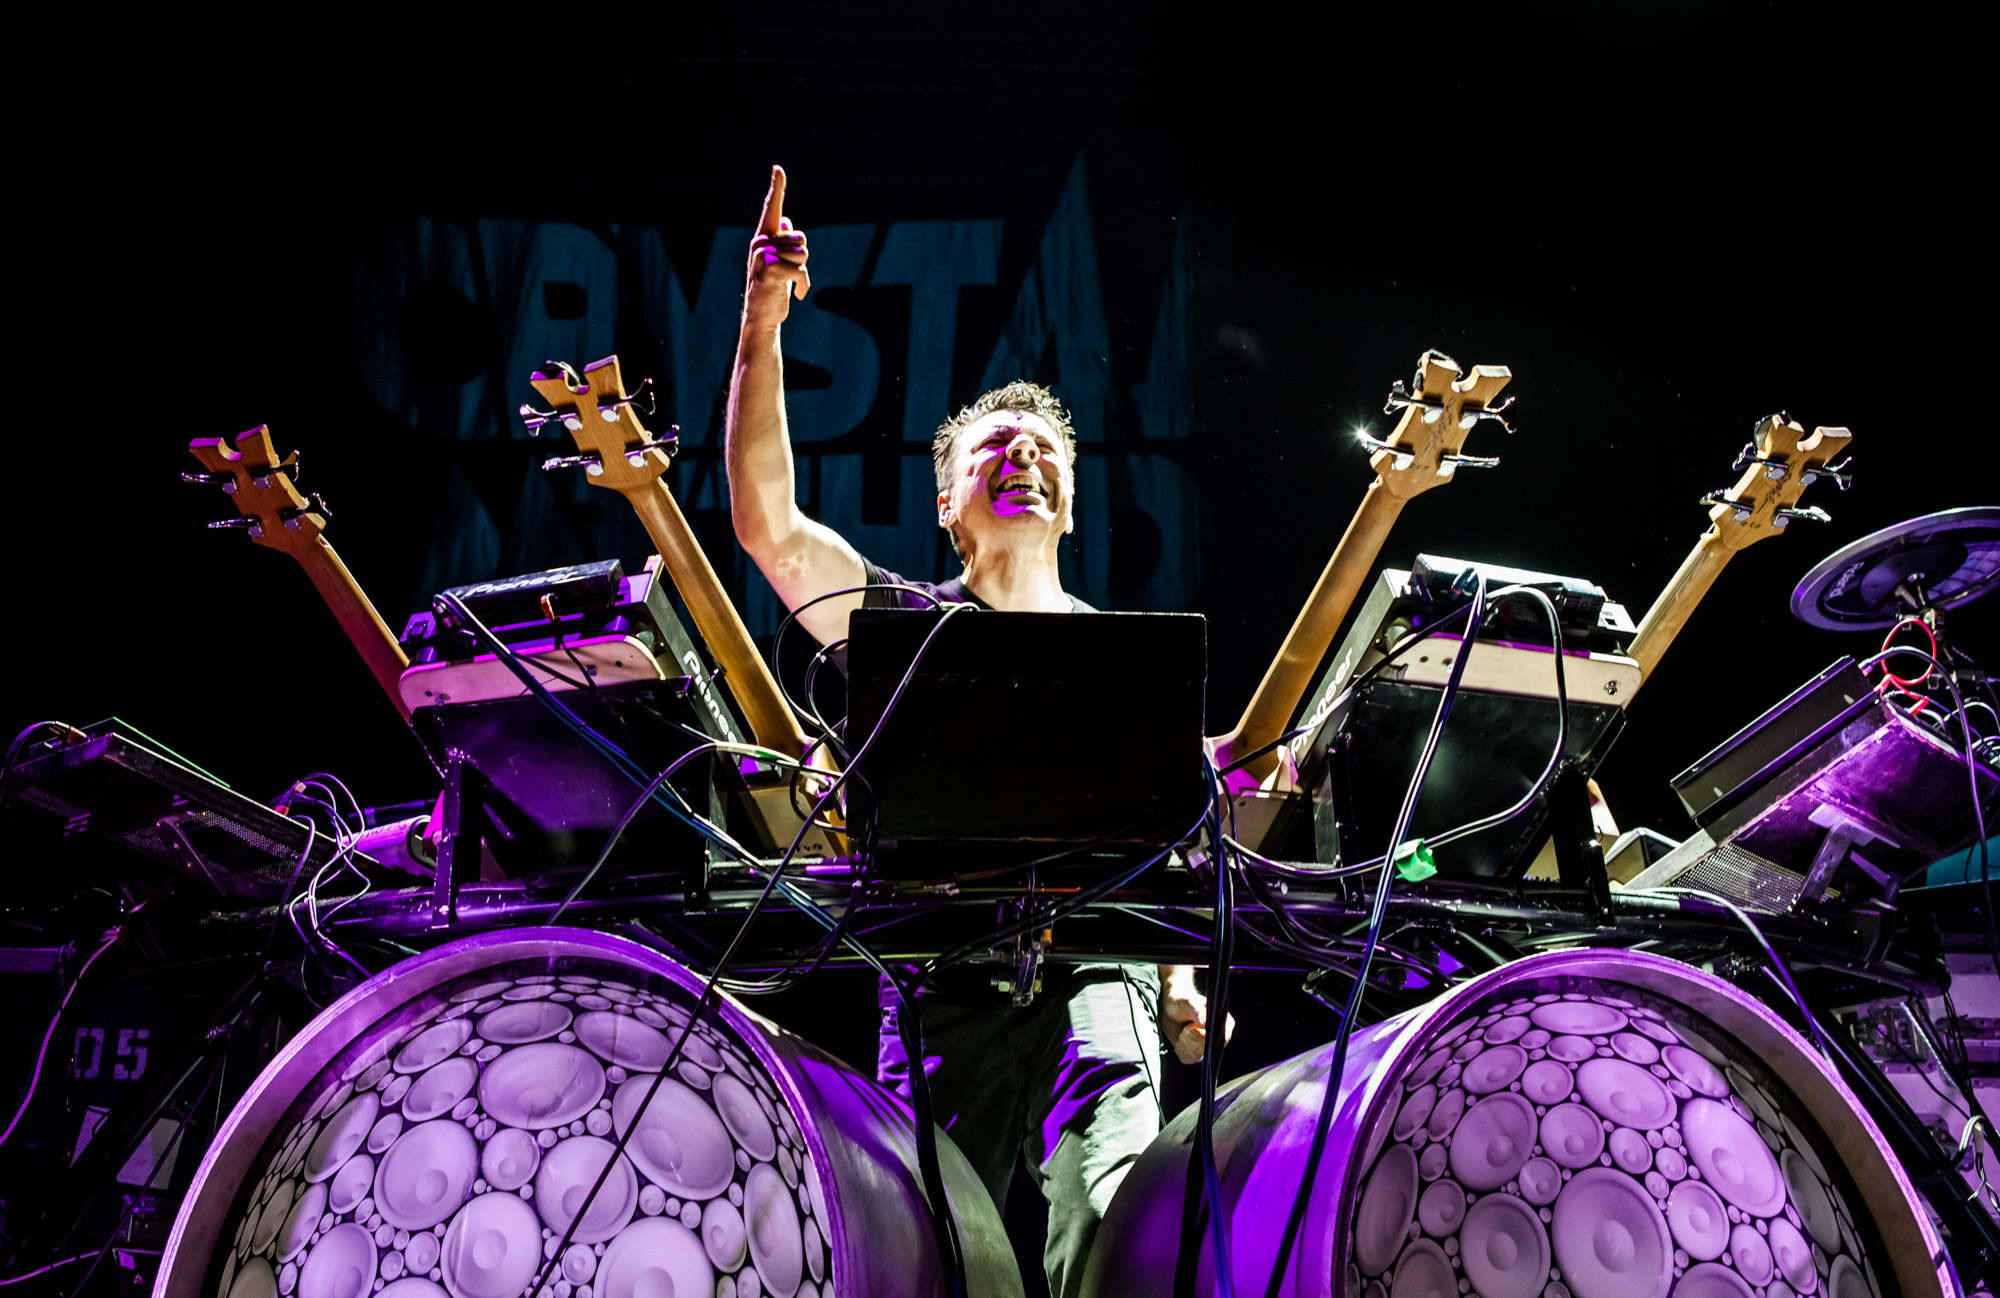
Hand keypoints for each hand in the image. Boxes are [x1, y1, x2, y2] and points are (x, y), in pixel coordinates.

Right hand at [744, 164, 810, 327]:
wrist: (762, 316)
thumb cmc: (773, 289)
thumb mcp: (779, 263)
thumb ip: (782, 242)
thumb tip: (787, 222)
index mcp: (763, 238)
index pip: (771, 208)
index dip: (776, 188)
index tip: (778, 169)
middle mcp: (759, 242)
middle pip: (800, 238)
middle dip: (803, 258)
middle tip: (790, 274)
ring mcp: (762, 256)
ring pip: (802, 254)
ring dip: (803, 273)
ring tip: (790, 285)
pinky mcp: (770, 270)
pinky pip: (800, 270)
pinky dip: (803, 285)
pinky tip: (798, 295)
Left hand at [1159, 965, 1234, 1064]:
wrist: (1167, 1008)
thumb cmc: (1181, 1001)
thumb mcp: (1187, 1002)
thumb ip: (1197, 1010)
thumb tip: (1206, 1023)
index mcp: (1223, 1021)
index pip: (1223, 1038)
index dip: (1206, 1037)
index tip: (1191, 1028)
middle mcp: (1218, 1036)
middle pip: (1208, 1049)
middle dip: (1192, 1039)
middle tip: (1186, 1027)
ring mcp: (1208, 1045)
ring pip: (1197, 1055)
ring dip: (1185, 1043)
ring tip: (1183, 1031)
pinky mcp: (1197, 1052)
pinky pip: (1189, 1058)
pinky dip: (1181, 1049)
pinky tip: (1180, 1038)